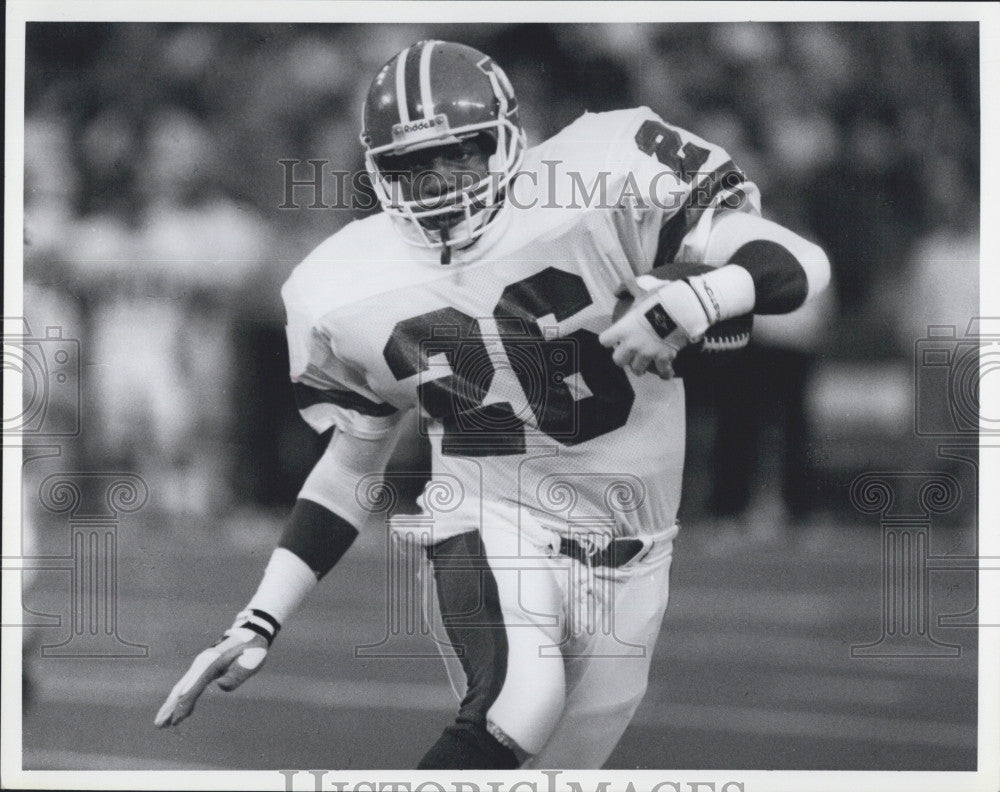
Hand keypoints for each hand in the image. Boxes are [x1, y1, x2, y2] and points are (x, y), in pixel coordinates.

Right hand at [154, 610, 274, 727]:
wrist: (252, 632)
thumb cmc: (252, 648)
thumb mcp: (251, 660)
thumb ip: (237, 674)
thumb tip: (220, 685)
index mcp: (211, 663)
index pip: (193, 688)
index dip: (183, 706)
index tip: (175, 721)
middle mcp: (201, 663)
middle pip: (182, 688)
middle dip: (170, 707)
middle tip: (159, 725)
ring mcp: (201, 664)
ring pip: (182, 687)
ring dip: (172, 704)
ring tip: (162, 723)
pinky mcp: (204, 667)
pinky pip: (190, 685)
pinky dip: (182, 698)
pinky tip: (181, 710)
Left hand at [599, 278, 708, 377]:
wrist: (683, 307)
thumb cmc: (660, 296)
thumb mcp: (641, 287)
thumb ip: (627, 286)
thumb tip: (616, 292)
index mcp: (623, 328)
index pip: (604, 340)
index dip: (609, 339)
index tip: (615, 338)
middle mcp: (632, 344)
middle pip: (618, 360)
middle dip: (623, 358)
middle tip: (629, 353)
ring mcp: (647, 353)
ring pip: (637, 370)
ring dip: (641, 367)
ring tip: (645, 362)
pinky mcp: (664, 358)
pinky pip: (662, 372)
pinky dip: (665, 372)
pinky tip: (666, 372)